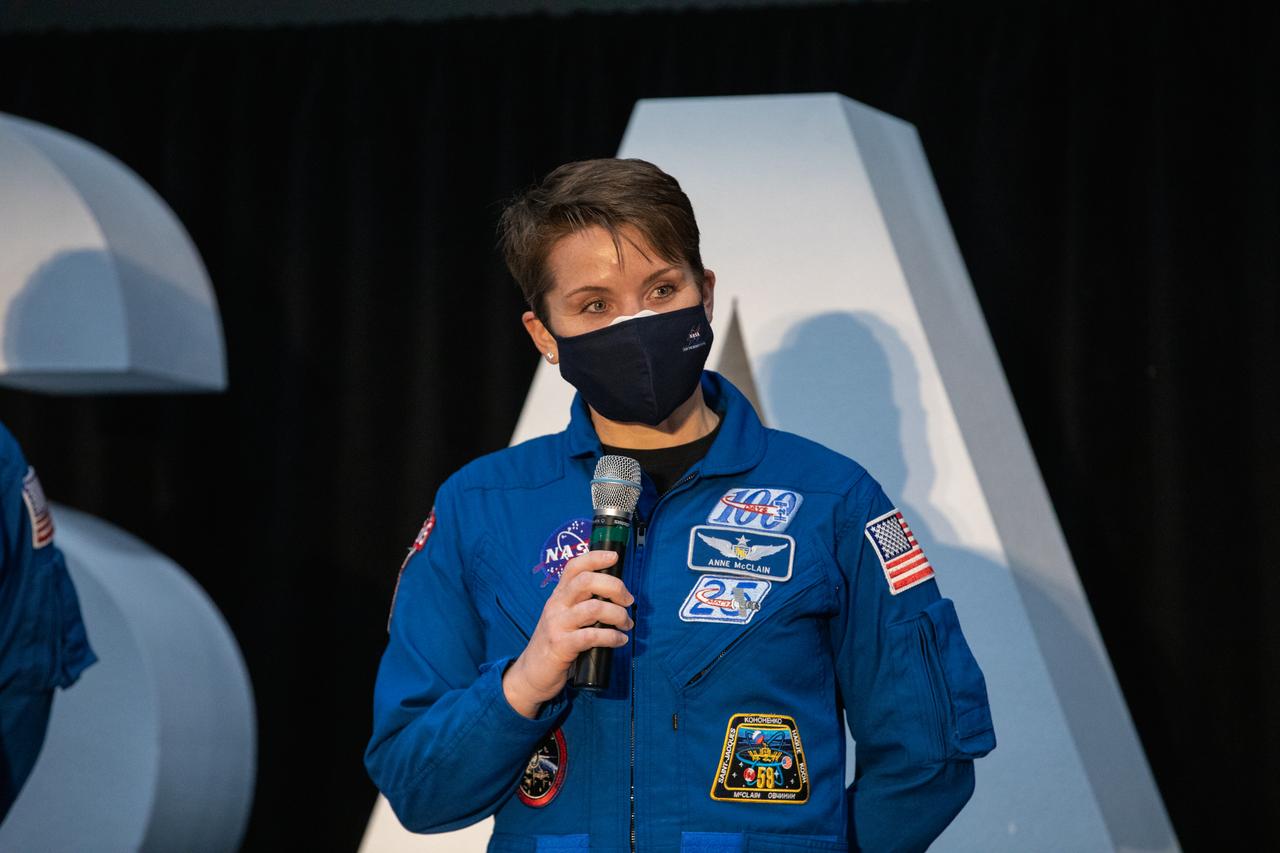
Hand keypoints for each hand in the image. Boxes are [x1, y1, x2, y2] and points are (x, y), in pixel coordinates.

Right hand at [502, 550, 633, 718]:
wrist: (530, 674)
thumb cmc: (555, 644)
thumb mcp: (564, 618)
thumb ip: (582, 605)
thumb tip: (616, 596)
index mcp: (558, 595)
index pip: (574, 567)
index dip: (595, 557)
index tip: (614, 557)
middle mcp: (556, 605)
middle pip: (586, 581)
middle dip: (615, 587)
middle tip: (628, 600)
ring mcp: (557, 625)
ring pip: (594, 608)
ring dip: (618, 614)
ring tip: (627, 624)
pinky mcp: (561, 646)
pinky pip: (592, 636)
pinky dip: (612, 637)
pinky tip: (620, 640)